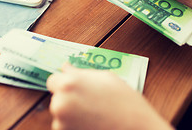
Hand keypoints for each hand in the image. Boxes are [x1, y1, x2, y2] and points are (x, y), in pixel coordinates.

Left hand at [47, 64, 172, 129]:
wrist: (138, 129)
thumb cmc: (125, 102)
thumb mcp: (106, 78)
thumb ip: (81, 72)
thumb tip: (66, 68)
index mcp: (68, 83)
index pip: (53, 80)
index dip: (64, 82)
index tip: (74, 86)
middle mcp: (60, 103)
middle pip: (56, 97)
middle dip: (68, 98)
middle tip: (89, 100)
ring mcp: (62, 123)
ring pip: (60, 114)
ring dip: (71, 113)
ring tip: (94, 113)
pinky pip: (66, 127)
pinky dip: (75, 126)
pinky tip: (92, 123)